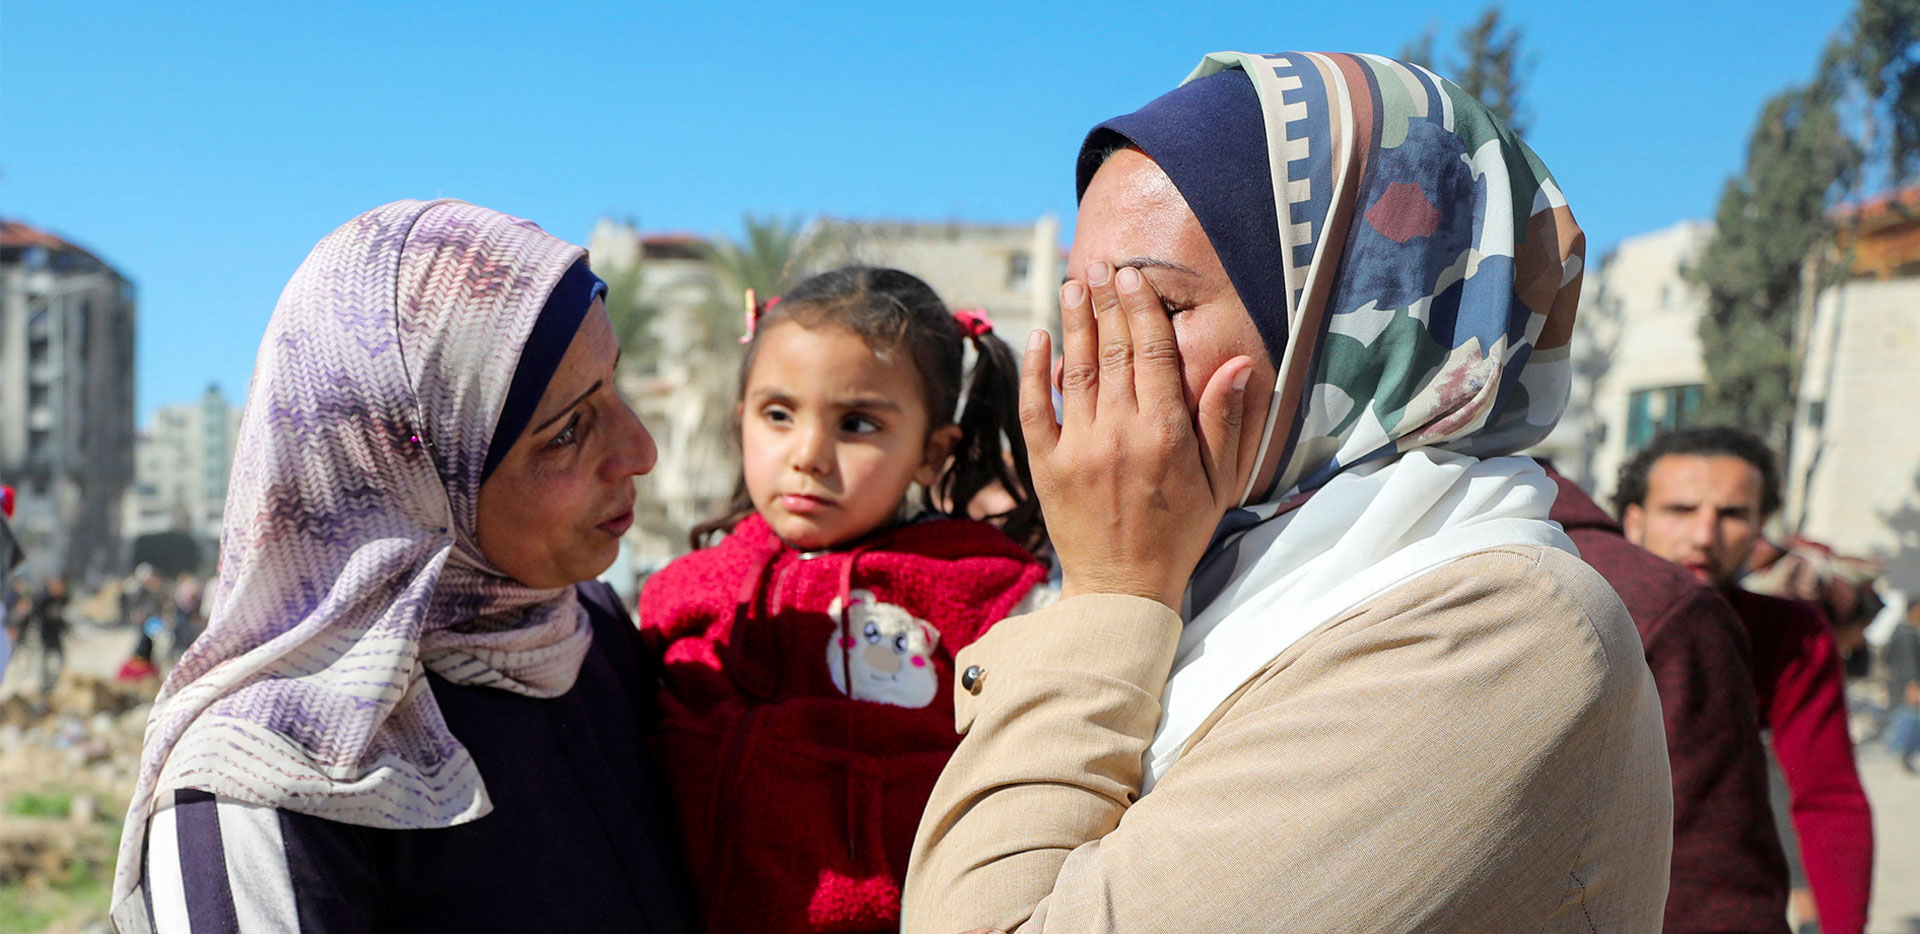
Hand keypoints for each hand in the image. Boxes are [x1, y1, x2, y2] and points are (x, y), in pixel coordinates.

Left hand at [1020, 261, 1254, 608]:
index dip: (1141, 309)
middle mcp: (1120, 434)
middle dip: (1106, 302)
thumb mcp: (1219, 483)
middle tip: (1099, 264)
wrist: (1124, 589)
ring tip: (1070, 285)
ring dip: (1073, 323)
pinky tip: (1037, 338)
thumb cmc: (1179, 534)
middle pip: (1113, 351)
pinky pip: (1036, 409)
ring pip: (1076, 370)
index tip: (1133, 276)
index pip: (1152, 353)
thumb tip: (1237, 364)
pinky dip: (1036, 372)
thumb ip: (1226, 422)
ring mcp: (1079, 449)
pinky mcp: (1046, 466)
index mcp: (1166, 435)